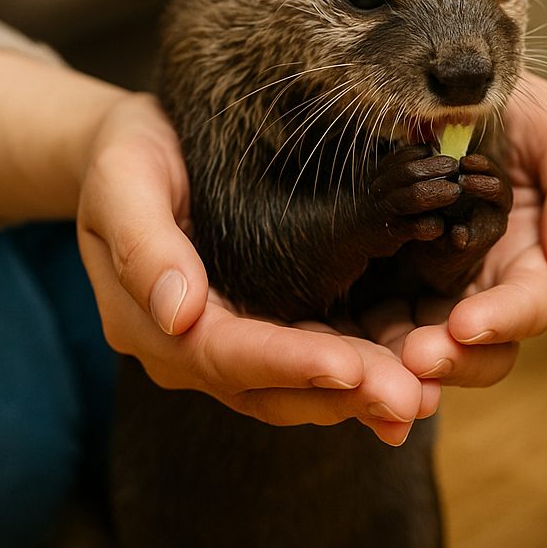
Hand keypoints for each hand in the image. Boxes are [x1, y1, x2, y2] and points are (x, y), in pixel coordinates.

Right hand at [74, 94, 437, 444]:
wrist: (142, 148)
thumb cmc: (127, 156)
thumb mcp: (121, 180)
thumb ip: (143, 246)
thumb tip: (180, 315)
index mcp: (153, 323)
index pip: (224, 356)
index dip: (287, 364)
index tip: (346, 368)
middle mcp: (196, 348)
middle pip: (273, 388)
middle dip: (343, 395)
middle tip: (410, 399)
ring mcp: (238, 342)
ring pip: (303, 387)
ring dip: (363, 395)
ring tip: (424, 396)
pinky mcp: (275, 324)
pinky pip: (320, 360)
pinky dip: (366, 372)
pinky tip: (418, 377)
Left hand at [395, 74, 546, 385]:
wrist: (443, 82)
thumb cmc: (514, 104)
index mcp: (534, 256)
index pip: (529, 303)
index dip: (503, 318)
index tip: (465, 324)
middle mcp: (488, 282)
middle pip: (481, 346)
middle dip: (453, 360)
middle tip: (415, 359)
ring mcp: (436, 284)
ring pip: (427, 345)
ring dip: (405, 363)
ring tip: (378, 367)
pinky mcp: (390, 277)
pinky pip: (378, 320)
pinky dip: (365, 342)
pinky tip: (344, 348)